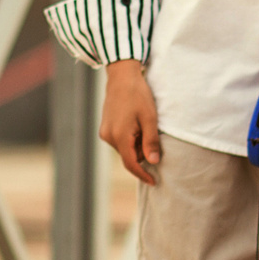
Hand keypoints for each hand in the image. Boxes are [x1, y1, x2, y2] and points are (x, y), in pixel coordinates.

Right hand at [100, 60, 160, 184]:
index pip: (131, 164)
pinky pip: (120, 141)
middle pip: (129, 156)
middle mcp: (108, 137)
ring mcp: (105, 132)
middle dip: (142, 152)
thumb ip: (151, 142)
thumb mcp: (150, 118)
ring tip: (143, 124)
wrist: (122, 77)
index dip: (143, 174)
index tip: (154, 182)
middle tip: (152, 132)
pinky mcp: (105, 127)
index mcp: (119, 136)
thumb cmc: (138, 95)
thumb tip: (153, 162)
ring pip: (125, 148)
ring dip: (136, 144)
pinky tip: (136, 122)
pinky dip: (130, 138)